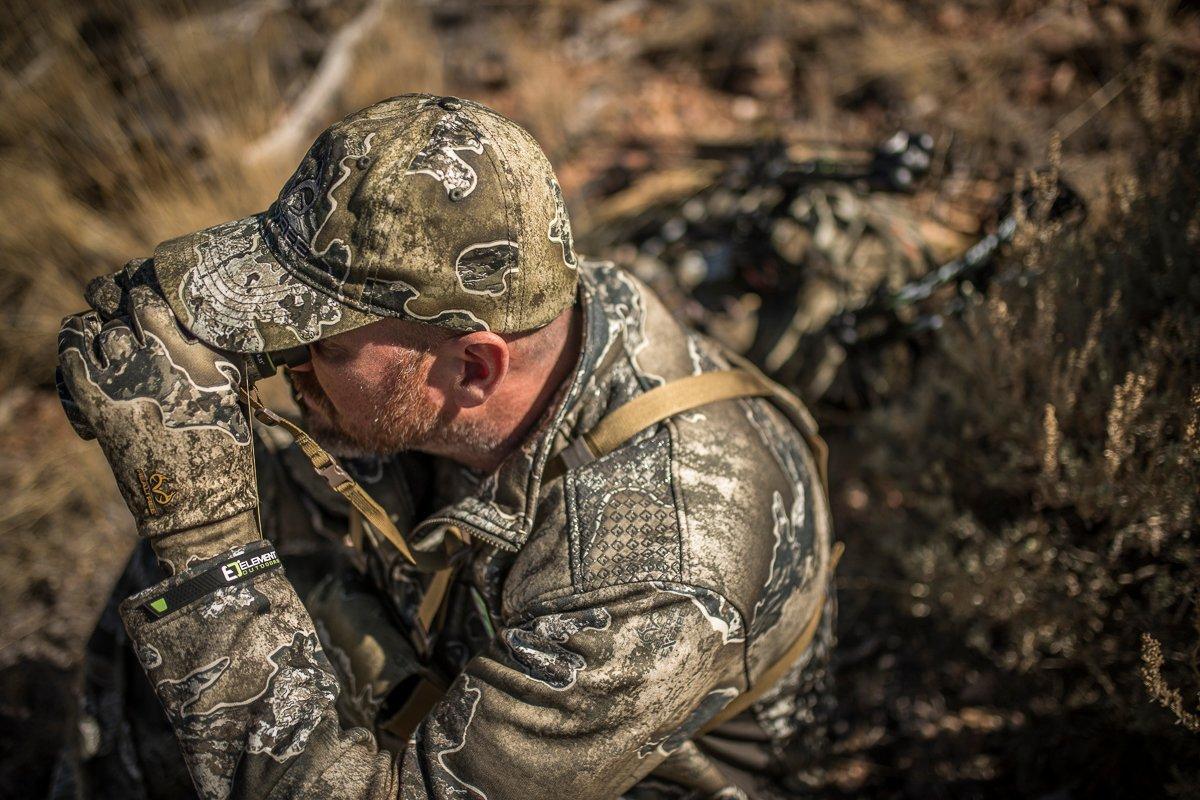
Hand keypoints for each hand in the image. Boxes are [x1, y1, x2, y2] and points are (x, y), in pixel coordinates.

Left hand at [57, 280, 259, 571]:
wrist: (201, 506)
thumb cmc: (227, 453)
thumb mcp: (237, 393)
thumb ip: (217, 352)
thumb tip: (202, 320)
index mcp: (202, 352)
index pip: (158, 297)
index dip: (143, 289)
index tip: (141, 296)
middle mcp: (164, 358)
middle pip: (124, 306)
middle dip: (117, 303)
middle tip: (115, 305)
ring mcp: (128, 380)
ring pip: (93, 328)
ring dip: (94, 328)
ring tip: (97, 334)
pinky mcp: (99, 406)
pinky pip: (71, 357)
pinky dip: (72, 347)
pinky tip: (78, 349)